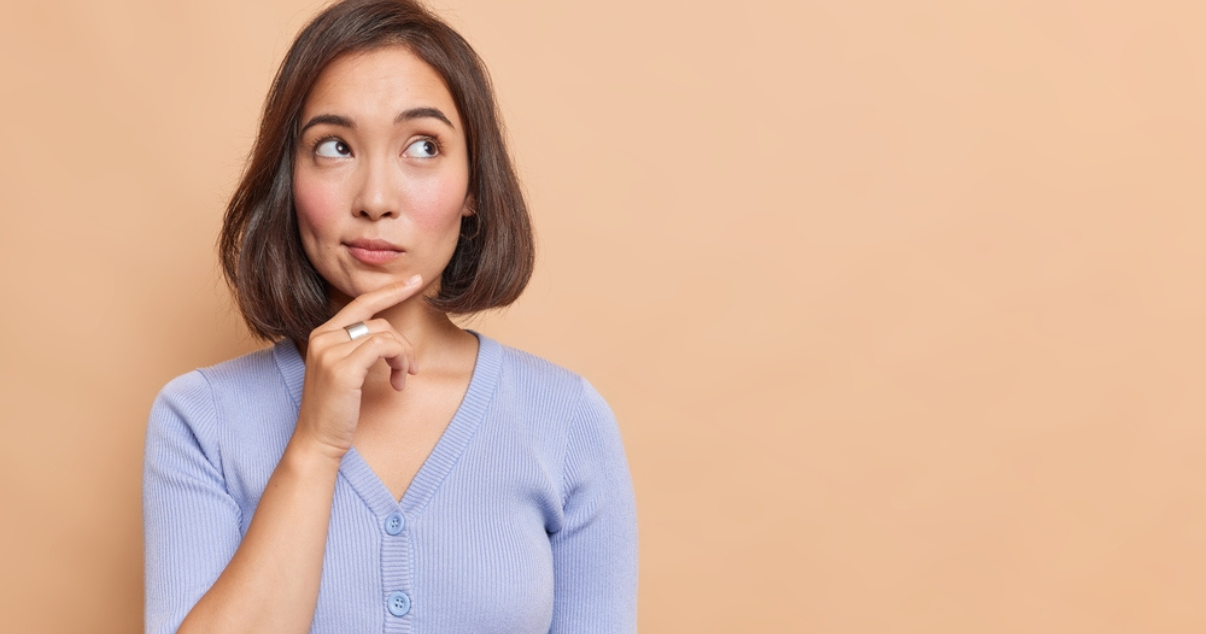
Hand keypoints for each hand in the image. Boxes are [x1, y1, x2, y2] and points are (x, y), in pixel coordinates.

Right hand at [292, 275, 422, 459]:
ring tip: (403, 378)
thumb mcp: (344, 371)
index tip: (415, 281)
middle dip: (402, 343)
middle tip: (411, 367)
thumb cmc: (335, 410)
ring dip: (403, 356)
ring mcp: (330, 351)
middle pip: (379, 320)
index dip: (390, 290)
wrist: (317, 440)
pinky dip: (400, 360)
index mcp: (321, 334)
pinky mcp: (343, 368)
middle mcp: (322, 337)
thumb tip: (388, 336)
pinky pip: (384, 347)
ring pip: (385, 334)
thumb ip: (357, 348)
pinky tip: (398, 382)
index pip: (361, 302)